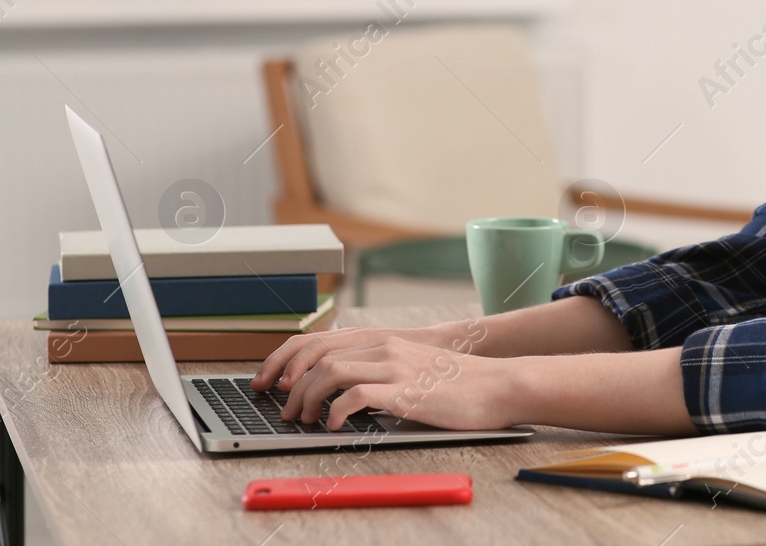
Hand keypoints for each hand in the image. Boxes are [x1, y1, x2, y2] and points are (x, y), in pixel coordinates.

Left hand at [269, 334, 525, 430]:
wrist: (498, 384)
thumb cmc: (457, 382)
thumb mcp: (411, 366)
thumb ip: (379, 368)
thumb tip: (340, 387)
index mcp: (382, 340)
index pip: (316, 339)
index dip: (283, 358)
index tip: (267, 381)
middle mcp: (384, 347)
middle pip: (316, 354)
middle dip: (288, 383)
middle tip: (283, 409)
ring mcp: (394, 367)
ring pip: (330, 372)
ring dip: (308, 398)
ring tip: (305, 420)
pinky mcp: (405, 391)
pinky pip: (355, 396)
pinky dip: (335, 411)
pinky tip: (333, 426)